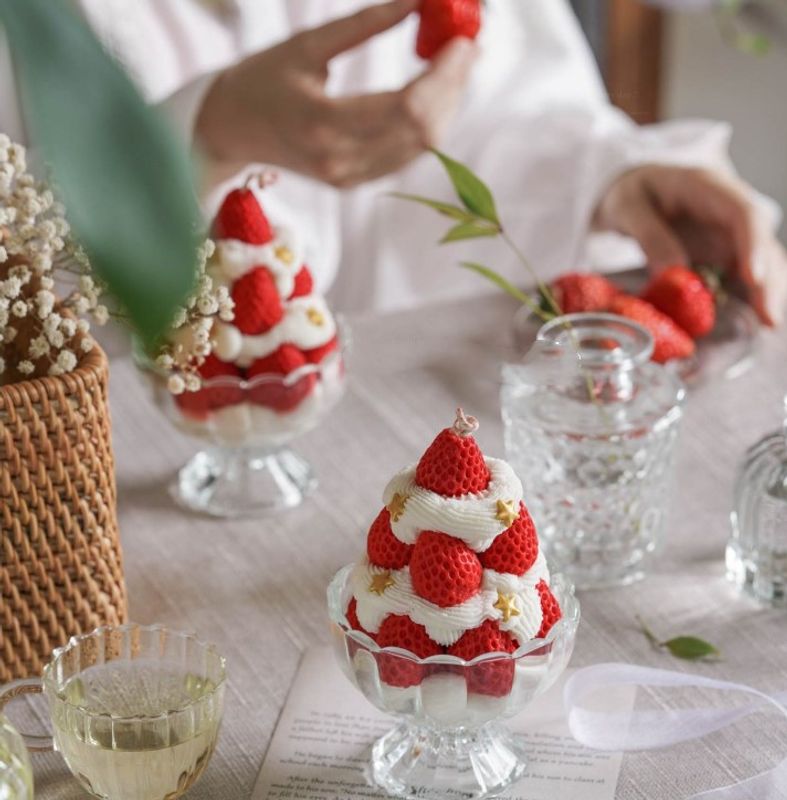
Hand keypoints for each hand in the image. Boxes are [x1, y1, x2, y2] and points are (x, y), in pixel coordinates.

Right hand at [195, 0, 476, 187]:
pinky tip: (431, 94)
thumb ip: (364, 24)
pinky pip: (405, 156)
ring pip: (421, 147)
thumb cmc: (261, 80)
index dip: (445, 74)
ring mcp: (348, 177)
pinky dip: (426, 124)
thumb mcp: (307, 44)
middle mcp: (340, 159)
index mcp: (324, 122)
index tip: (463, 40)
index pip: (408, 106)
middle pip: (423, 131)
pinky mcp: (353, 182)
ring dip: (446, 106)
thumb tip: (415, 0)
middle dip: (454, 87)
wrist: (230, 130)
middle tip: (466, 48)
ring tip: (453, 66)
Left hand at [594, 164, 786, 325]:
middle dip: (769, 282)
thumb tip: (671, 274)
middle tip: (768, 318)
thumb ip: (649, 236)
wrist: (638, 193)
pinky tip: (752, 325)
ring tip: (767, 326)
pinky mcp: (726, 257)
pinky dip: (749, 300)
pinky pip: (745, 279)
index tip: (754, 277)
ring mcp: (732, 236)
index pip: (742, 213)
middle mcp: (731, 212)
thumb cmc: (634, 193)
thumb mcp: (628, 206)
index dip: (752, 244)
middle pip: (762, 244)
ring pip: (763, 264)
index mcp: (710, 188)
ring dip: (767, 295)